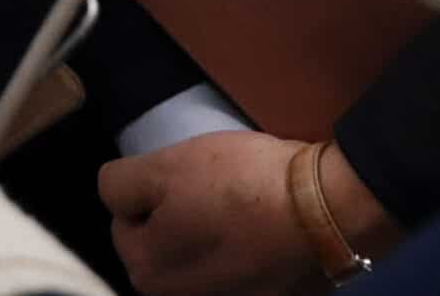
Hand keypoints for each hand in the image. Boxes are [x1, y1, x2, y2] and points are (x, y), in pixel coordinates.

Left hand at [98, 131, 335, 295]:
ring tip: (241, 203)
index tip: (186, 177)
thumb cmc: (237, 185)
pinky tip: (263, 227)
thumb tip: (116, 196)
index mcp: (147, 273)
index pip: (125, 217)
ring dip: (211, 228)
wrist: (323, 210)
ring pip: (200, 250)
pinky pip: (237, 262)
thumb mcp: (163, 167)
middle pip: (161, 238)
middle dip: (179, 211)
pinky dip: (244, 246)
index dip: (153, 187)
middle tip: (215, 186)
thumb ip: (119, 185)